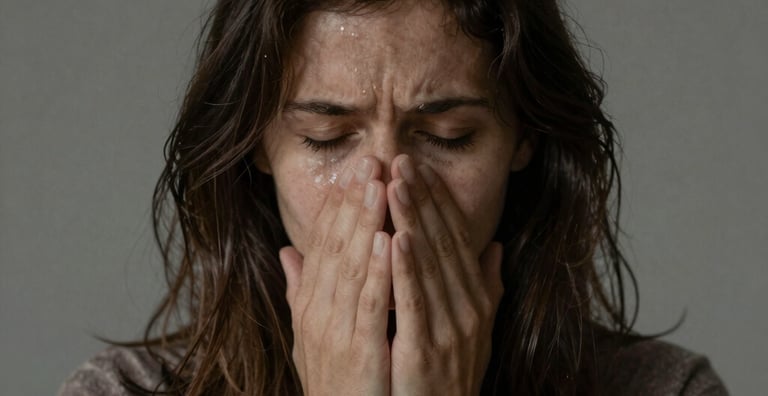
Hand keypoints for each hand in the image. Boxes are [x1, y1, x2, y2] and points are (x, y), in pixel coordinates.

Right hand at [280, 157, 391, 395]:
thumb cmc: (333, 382)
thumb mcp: (309, 334)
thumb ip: (300, 291)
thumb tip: (288, 252)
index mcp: (310, 304)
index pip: (323, 244)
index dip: (340, 205)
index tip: (357, 171)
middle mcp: (317, 312)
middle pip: (336, 246)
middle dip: (354, 201)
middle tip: (371, 160)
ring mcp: (335, 331)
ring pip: (351, 266)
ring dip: (366, 222)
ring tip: (380, 184)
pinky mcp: (358, 352)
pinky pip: (370, 304)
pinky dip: (378, 270)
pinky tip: (388, 239)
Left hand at [386, 154, 503, 395]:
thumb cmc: (451, 376)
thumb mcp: (477, 331)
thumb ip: (486, 287)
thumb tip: (495, 247)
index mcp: (475, 299)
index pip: (455, 239)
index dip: (437, 201)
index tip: (418, 168)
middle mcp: (468, 309)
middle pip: (442, 244)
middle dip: (422, 199)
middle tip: (401, 160)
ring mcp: (449, 330)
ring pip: (429, 265)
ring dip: (412, 221)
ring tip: (395, 184)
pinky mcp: (425, 351)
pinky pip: (414, 303)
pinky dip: (406, 269)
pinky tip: (395, 237)